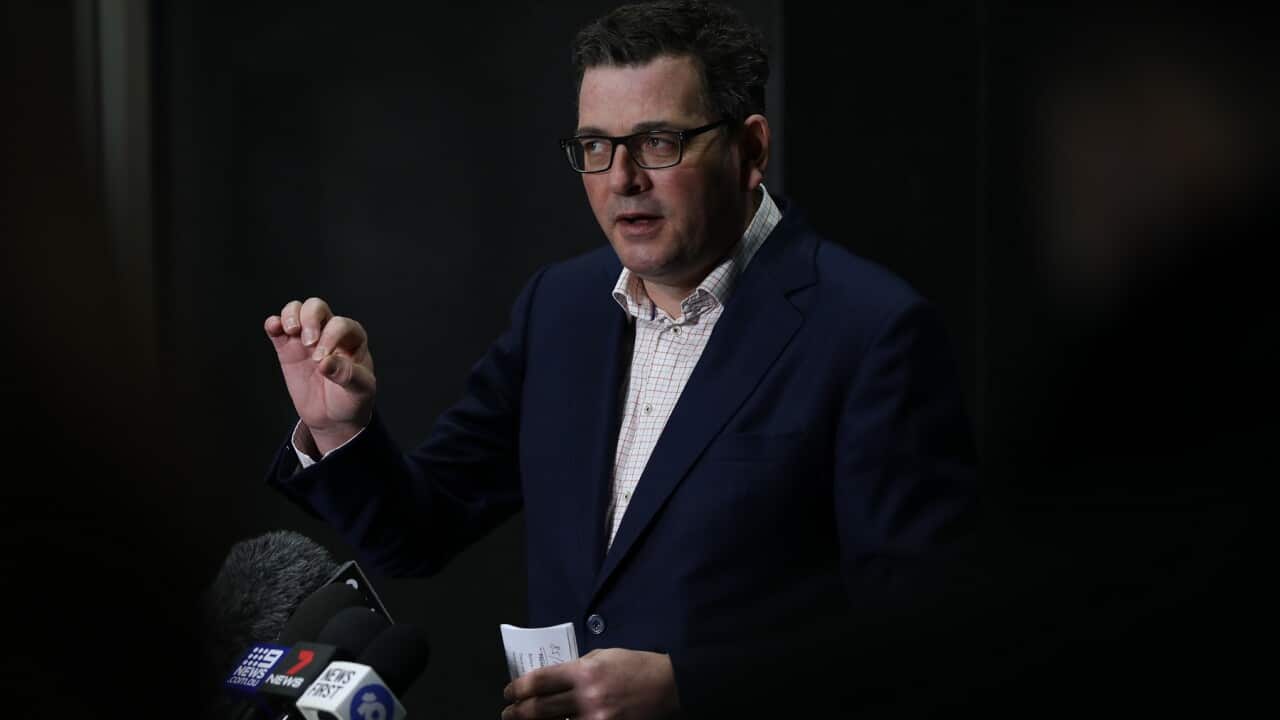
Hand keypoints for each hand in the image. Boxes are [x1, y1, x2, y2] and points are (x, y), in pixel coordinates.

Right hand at [265, 297, 375, 453]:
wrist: (333, 418)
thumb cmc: (352, 400)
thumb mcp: (359, 391)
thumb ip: (347, 375)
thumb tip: (325, 362)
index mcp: (353, 338)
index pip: (339, 324)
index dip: (330, 337)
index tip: (321, 360)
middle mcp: (329, 332)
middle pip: (316, 307)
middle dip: (310, 319)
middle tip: (308, 343)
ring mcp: (307, 339)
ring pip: (297, 310)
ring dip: (291, 315)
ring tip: (291, 332)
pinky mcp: (288, 349)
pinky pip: (278, 329)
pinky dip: (273, 324)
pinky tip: (274, 328)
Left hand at [502, 648, 678, 719]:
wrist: (666, 686)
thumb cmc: (633, 666)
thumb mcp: (602, 656)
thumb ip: (575, 667)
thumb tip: (549, 680)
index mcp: (584, 671)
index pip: (540, 681)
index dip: (518, 688)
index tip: (509, 692)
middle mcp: (587, 696)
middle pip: (540, 709)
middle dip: (518, 712)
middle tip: (508, 713)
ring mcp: (596, 719)